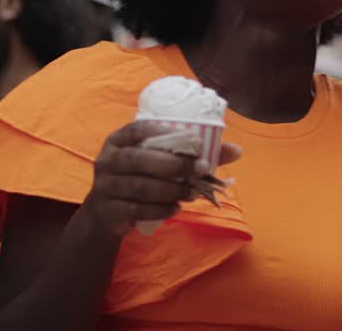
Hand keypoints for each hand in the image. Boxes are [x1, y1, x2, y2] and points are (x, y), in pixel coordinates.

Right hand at [82, 121, 242, 237]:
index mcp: (121, 140)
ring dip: (170, 190)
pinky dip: (160, 209)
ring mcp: (104, 185)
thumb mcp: (163, 161)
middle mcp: (108, 159)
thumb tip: (237, 150)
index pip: (138, 129)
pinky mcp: (107, 209)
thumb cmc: (143, 177)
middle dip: (173, 165)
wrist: (109, 212)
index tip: (190, 139)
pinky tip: (176, 208)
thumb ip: (196, 154)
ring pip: (139, 186)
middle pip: (138, 159)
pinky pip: (135, 209)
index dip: (163, 132)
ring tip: (192, 193)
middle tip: (199, 171)